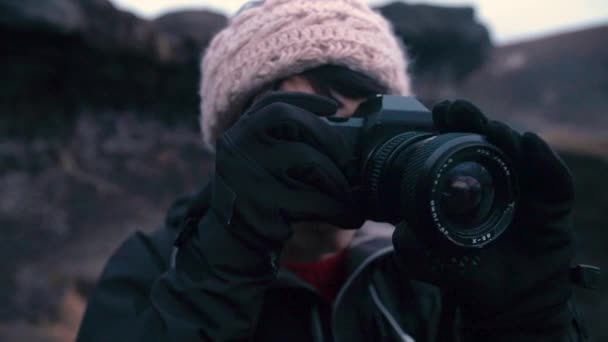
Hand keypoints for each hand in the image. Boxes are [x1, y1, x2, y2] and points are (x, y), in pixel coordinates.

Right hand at [211, 92, 363, 258]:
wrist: (230, 249)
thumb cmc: (256, 202)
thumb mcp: (257, 166)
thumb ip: (282, 145)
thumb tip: (339, 134)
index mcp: (239, 134)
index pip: (273, 105)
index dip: (305, 101)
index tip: (333, 108)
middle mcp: (238, 148)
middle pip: (298, 126)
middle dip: (332, 142)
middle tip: (352, 166)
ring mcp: (249, 176)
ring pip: (312, 163)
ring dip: (341, 183)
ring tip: (355, 200)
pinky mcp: (263, 207)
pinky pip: (316, 201)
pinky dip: (339, 209)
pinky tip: (348, 216)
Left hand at [393, 100, 574, 336]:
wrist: (504, 304)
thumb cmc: (467, 274)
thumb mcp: (428, 261)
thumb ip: (411, 247)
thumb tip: (402, 230)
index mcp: (468, 184)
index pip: (460, 148)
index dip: (450, 128)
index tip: (436, 112)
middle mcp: (498, 180)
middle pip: (489, 142)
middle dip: (473, 122)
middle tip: (457, 110)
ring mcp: (527, 189)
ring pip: (520, 153)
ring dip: (506, 136)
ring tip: (491, 129)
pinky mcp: (553, 205)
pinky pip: (554, 179)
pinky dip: (544, 160)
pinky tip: (530, 144)